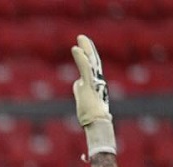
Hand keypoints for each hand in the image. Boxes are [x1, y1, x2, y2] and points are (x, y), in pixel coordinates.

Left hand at [71, 34, 116, 155]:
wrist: (96, 123)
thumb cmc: (90, 115)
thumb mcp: (82, 99)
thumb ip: (80, 89)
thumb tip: (77, 83)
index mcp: (95, 83)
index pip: (91, 66)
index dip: (88, 55)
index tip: (83, 45)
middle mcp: (96, 80)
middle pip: (92, 60)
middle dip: (88, 48)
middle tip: (82, 37)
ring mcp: (93, 82)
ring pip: (89, 62)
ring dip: (85, 48)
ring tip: (80, 38)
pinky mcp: (89, 85)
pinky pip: (85, 68)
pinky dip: (80, 58)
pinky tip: (76, 48)